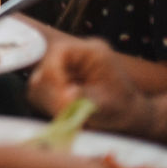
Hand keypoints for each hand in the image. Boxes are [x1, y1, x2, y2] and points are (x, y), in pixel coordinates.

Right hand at [28, 37, 154, 136]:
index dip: (54, 73)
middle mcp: (75, 54)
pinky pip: (40, 90)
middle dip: (52, 92)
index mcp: (92, 52)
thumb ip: (87, 100)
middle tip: (64, 112)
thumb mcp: (109, 105)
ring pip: (39, 80)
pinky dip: (48, 104)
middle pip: (46, 66)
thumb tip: (67, 96)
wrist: (127, 115)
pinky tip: (63, 113)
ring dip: (49, 100)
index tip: (62, 96)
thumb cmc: (124, 109)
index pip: (60, 52)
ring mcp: (63, 66)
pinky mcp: (55, 79)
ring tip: (66, 115)